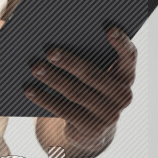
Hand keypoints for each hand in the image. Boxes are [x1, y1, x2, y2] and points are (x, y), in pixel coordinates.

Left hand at [24, 26, 136, 148]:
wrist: (90, 130)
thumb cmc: (88, 88)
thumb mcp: (95, 73)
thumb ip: (89, 54)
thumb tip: (57, 36)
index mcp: (126, 75)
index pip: (128, 55)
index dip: (120, 42)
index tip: (107, 27)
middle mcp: (123, 95)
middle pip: (94, 75)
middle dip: (70, 62)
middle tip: (49, 50)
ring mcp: (109, 114)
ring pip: (77, 92)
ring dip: (53, 78)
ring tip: (34, 67)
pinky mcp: (91, 129)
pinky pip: (65, 110)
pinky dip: (45, 98)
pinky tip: (29, 89)